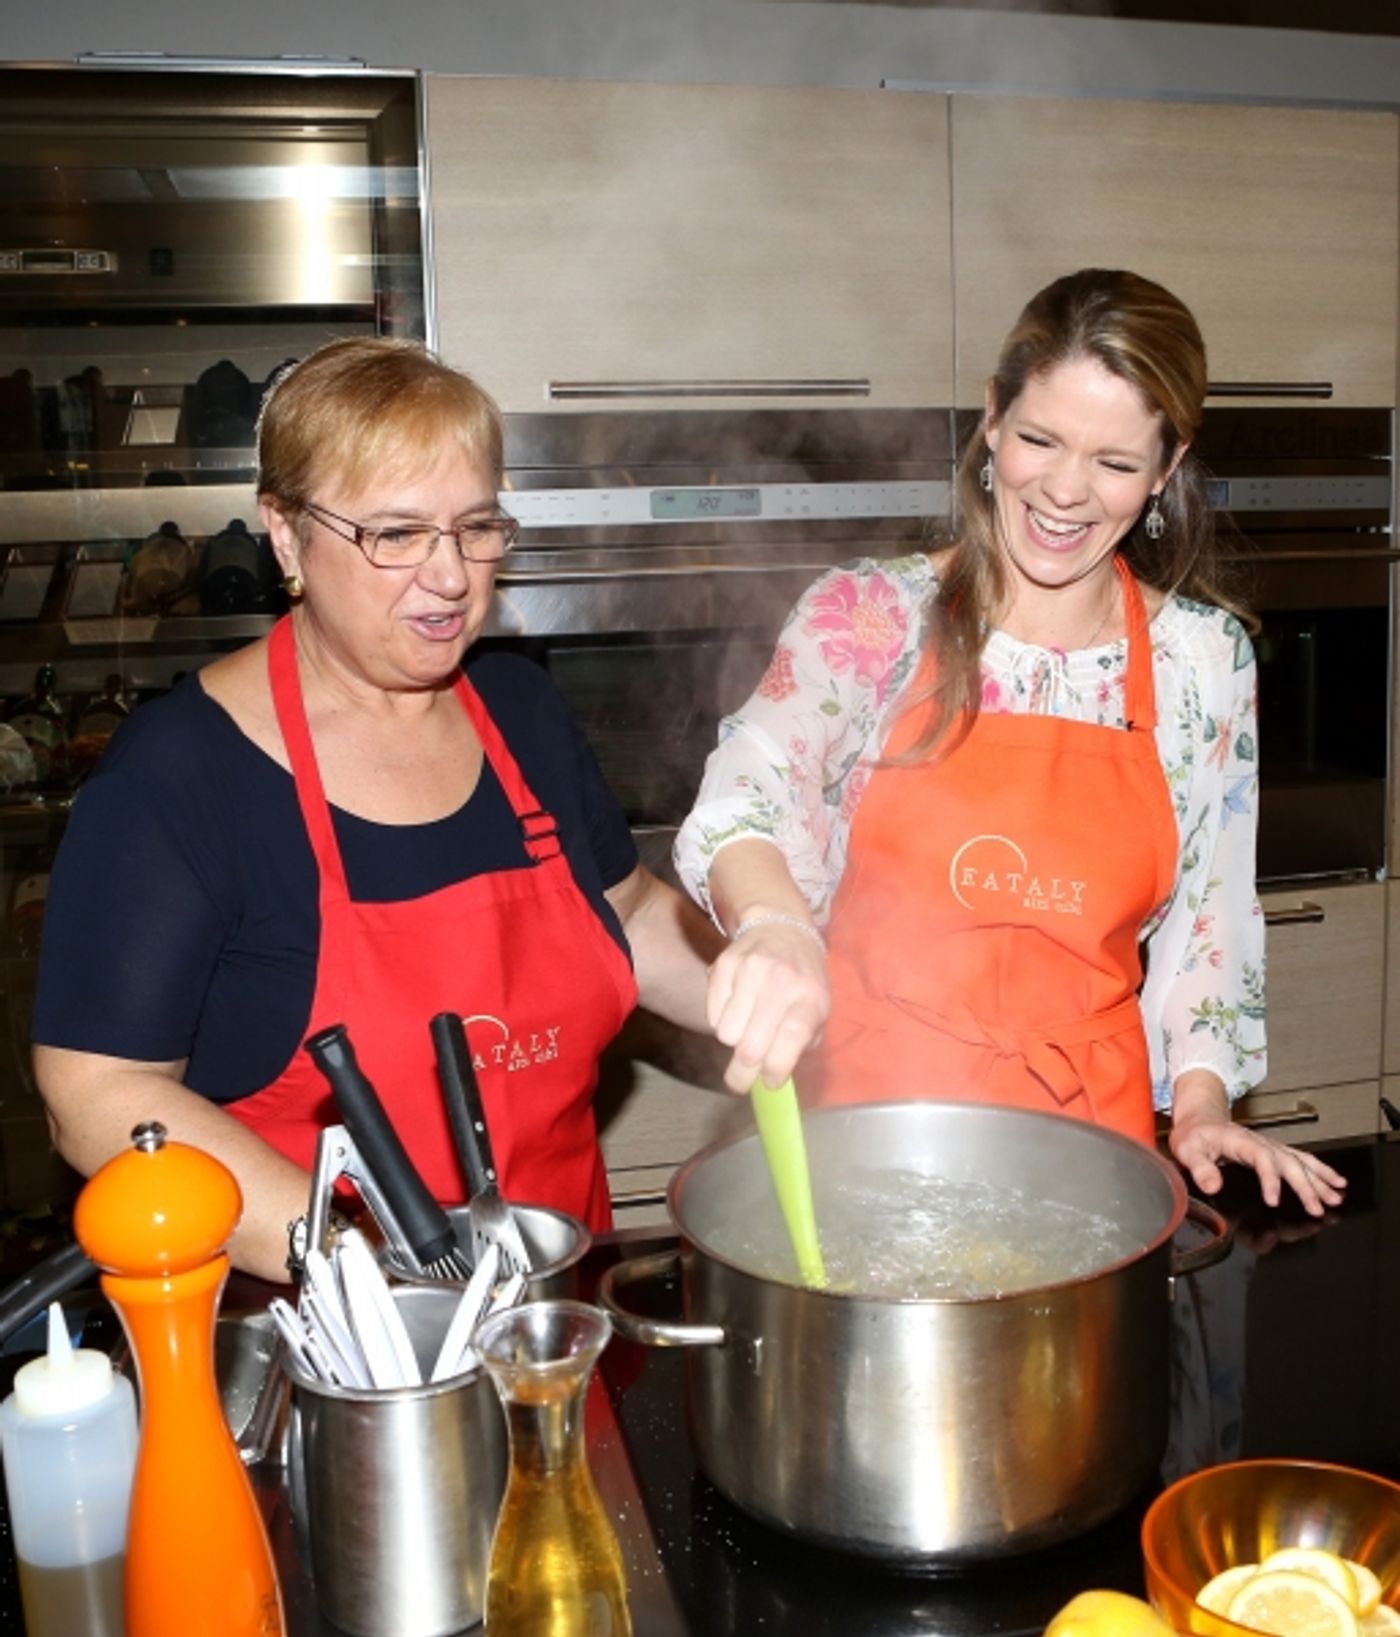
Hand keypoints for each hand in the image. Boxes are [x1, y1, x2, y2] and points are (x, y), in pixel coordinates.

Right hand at [706, 919, 829, 1092]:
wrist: (781, 928)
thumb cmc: (803, 979)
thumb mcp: (817, 1008)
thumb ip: (802, 1043)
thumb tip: (772, 1078)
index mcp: (810, 998)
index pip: (791, 1038)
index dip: (776, 1067)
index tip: (769, 1082)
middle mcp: (781, 982)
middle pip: (751, 1045)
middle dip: (743, 1072)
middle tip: (742, 1077)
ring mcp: (751, 971)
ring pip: (726, 1033)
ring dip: (733, 1041)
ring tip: (744, 1029)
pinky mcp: (725, 964)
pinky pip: (712, 1013)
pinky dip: (720, 1020)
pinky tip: (735, 1008)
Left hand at [1168, 1116, 1347, 1218]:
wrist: (1201, 1119)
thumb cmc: (1195, 1135)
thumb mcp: (1188, 1149)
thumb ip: (1199, 1168)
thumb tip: (1213, 1186)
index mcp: (1240, 1142)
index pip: (1261, 1158)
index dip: (1269, 1179)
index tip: (1273, 1201)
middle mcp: (1261, 1143)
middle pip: (1288, 1162)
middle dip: (1305, 1186)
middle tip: (1317, 1208)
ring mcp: (1270, 1146)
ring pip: (1300, 1161)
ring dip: (1319, 1179)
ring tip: (1336, 1196)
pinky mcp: (1274, 1151)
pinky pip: (1302, 1160)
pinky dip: (1320, 1171)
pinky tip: (1335, 1182)